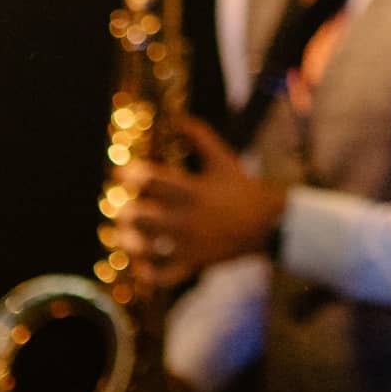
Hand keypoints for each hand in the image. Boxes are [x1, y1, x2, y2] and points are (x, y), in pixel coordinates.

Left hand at [118, 115, 287, 284]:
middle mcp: (188, 218)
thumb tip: (176, 116)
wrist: (268, 223)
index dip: (132, 173)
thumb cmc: (242, 187)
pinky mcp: (193, 263)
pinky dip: (148, 272)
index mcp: (194, 190)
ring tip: (126, 233)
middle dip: (125, 210)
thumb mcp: (223, 159)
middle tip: (121, 206)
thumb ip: (199, 136)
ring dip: (130, 239)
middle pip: (141, 215)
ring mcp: (189, 244)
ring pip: (146, 246)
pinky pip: (163, 275)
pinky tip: (142, 263)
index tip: (124, 172)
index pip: (152, 180)